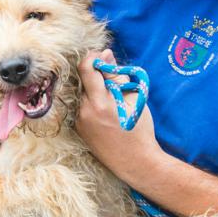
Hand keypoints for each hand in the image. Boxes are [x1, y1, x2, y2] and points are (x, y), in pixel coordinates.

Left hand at [75, 49, 161, 181]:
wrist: (135, 162)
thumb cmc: (139, 129)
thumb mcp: (134, 98)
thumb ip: (117, 75)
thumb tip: (105, 54)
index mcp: (99, 102)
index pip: (86, 68)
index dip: (94, 56)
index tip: (104, 56)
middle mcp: (84, 111)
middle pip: (86, 80)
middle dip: (99, 76)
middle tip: (117, 84)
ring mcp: (79, 121)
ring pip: (85, 94)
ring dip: (97, 92)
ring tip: (115, 104)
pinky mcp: (78, 128)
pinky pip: (84, 107)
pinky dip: (94, 104)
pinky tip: (108, 115)